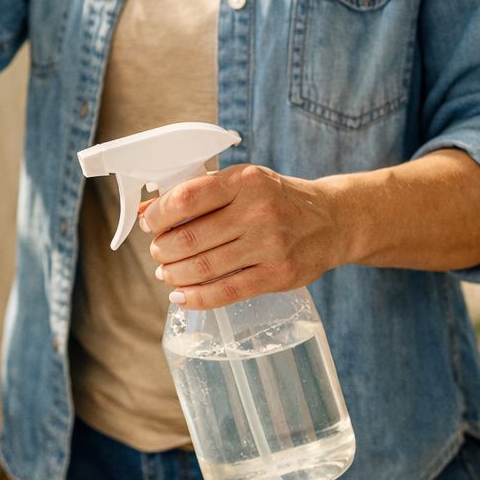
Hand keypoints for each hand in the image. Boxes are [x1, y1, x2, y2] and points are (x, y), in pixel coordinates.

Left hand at [141, 164, 346, 309]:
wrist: (332, 221)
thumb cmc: (276, 199)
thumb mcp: (242, 182)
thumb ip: (198, 193)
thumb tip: (147, 210)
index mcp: (245, 181)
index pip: (187, 198)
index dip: (159, 215)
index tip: (149, 223)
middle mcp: (258, 211)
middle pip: (190, 237)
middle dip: (163, 249)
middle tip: (159, 251)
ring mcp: (269, 245)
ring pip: (203, 267)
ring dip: (174, 274)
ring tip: (167, 273)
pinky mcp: (276, 275)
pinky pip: (225, 292)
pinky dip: (195, 298)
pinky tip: (181, 297)